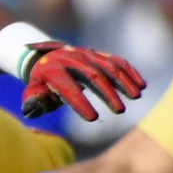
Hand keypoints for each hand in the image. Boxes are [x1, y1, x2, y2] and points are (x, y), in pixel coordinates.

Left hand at [19, 41, 145, 121]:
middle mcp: (71, 59)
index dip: (79, 102)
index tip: (93, 118)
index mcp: (52, 70)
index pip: (66, 87)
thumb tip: (30, 110)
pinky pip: (116, 60)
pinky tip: (142, 85)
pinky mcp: (98, 54)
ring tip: (136, 96)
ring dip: (124, 80)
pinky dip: (130, 71)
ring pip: (108, 65)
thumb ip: (34, 100)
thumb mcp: (33, 89)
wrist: (45, 56)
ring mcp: (86, 54)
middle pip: (92, 75)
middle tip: (120, 111)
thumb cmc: (42, 81)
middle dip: (107, 92)